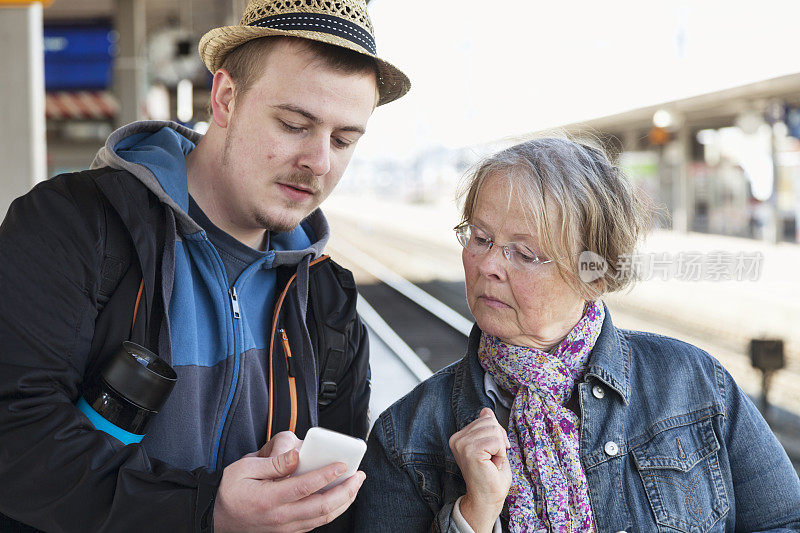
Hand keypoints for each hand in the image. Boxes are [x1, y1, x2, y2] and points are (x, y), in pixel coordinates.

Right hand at [214, 432, 365, 532]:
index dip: (327, 475)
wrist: (215, 517)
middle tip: (359, 476)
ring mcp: (285, 527)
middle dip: (346, 491)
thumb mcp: (244, 469)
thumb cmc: (229, 490)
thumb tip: (297, 455)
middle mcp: (280, 517)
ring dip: (343, 502)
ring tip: (355, 486)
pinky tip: (340, 498)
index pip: (305, 487)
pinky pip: (315, 524)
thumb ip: (273, 463)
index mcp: (269, 499)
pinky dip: (332, 511)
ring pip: (322, 519)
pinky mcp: (287, 531)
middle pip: (322, 508)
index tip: (343, 464)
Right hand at [449, 408, 510, 532]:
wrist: (488, 498)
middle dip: (499, 440)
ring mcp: (462, 444)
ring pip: (494, 430)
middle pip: (491, 422)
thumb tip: (485, 410)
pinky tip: (492, 465)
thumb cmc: (492, 475)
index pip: (486, 418)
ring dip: (500, 448)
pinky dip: (500, 454)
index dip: (497, 434)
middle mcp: (457, 439)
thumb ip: (487, 428)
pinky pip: (496, 441)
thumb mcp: (492, 445)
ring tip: (492, 462)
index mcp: (459, 436)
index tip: (491, 453)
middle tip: (492, 459)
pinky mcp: (470, 451)